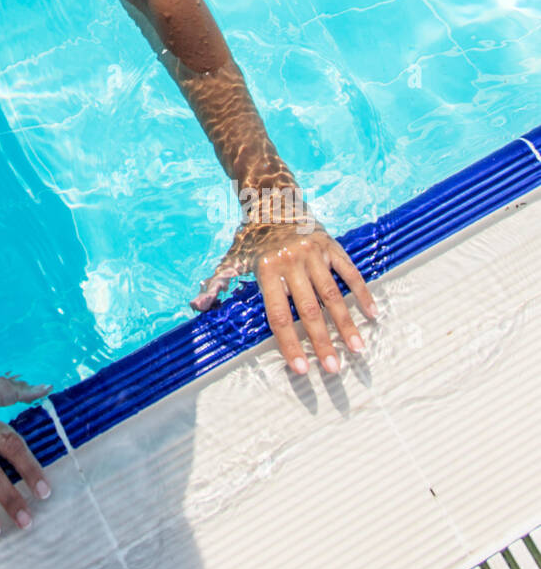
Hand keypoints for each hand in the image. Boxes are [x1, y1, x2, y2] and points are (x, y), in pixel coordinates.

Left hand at [192, 187, 377, 374]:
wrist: (273, 199)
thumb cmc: (252, 237)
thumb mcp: (233, 257)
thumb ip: (218, 282)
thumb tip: (197, 306)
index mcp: (267, 269)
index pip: (278, 314)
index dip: (289, 343)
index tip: (301, 369)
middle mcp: (291, 262)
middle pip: (308, 310)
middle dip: (321, 342)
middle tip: (333, 370)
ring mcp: (314, 254)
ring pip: (332, 295)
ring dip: (346, 324)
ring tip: (356, 350)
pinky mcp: (331, 246)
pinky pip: (350, 272)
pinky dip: (362, 293)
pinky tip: (372, 314)